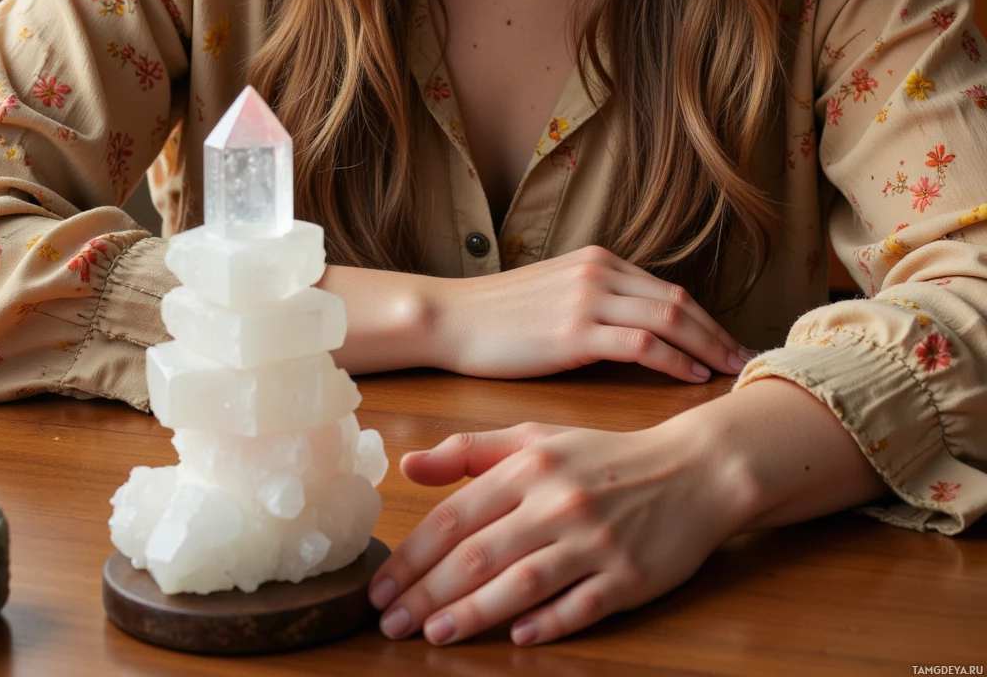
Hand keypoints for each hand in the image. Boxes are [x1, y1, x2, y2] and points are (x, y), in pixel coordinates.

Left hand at [368, 416, 746, 645]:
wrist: (694, 470)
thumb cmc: (606, 457)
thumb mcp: (538, 438)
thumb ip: (471, 451)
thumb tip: (407, 465)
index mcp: (531, 467)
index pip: (456, 517)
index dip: (413, 556)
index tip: (381, 586)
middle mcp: (559, 502)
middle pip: (478, 555)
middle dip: (426, 594)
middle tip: (389, 623)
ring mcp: (595, 541)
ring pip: (520, 583)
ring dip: (472, 614)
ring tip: (433, 635)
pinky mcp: (629, 576)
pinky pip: (581, 606)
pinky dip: (547, 623)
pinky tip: (516, 637)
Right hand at [433, 244, 754, 381]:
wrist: (451, 318)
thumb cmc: (498, 317)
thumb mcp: (555, 295)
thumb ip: (596, 302)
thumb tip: (637, 330)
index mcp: (598, 261)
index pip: (668, 290)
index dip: (706, 319)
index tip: (730, 345)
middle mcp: (599, 271)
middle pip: (679, 301)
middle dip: (718, 333)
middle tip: (748, 361)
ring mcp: (587, 299)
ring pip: (668, 318)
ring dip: (707, 347)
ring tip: (732, 372)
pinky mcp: (574, 332)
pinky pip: (641, 343)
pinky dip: (674, 360)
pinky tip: (691, 377)